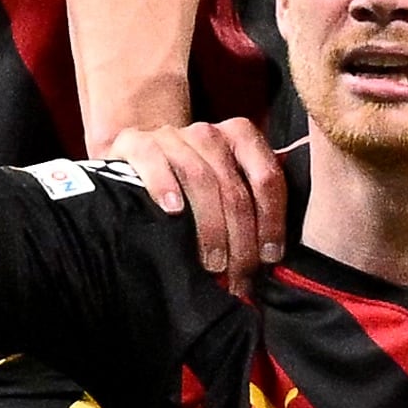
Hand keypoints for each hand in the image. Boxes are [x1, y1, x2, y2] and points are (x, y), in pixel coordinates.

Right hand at [106, 117, 284, 286]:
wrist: (137, 159)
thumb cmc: (189, 183)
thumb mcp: (224, 187)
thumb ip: (250, 207)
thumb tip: (270, 258)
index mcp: (240, 137)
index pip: (267, 178)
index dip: (272, 220)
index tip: (269, 257)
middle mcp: (208, 133)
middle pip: (233, 187)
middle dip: (240, 238)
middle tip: (239, 274)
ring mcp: (170, 136)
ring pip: (199, 178)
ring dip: (211, 227)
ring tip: (213, 264)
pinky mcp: (135, 143)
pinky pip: (153, 161)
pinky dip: (164, 185)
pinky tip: (173, 211)